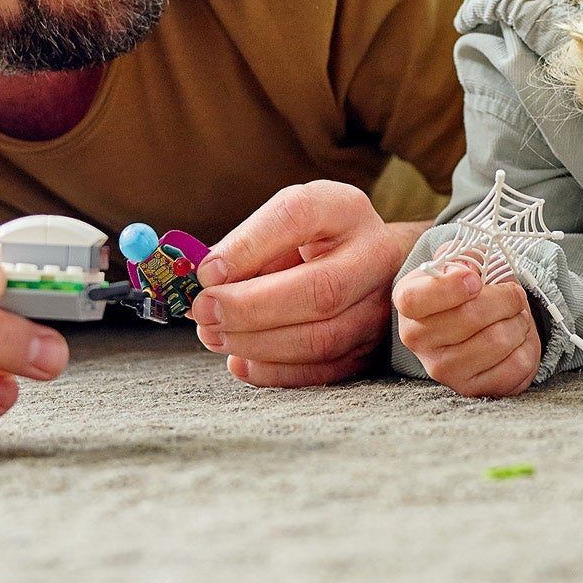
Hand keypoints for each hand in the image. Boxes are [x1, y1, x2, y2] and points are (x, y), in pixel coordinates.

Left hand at [189, 181, 415, 387]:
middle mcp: (374, 254)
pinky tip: (241, 361)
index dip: (249, 246)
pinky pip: (324, 371)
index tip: (207, 271)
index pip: (298, 216)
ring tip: (215, 335)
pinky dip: (275, 372)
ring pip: (323, 338)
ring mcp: (378, 306)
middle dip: (251, 308)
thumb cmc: (312, 240)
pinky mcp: (372, 348)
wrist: (367, 263)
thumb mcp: (281, 225)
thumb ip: (246, 246)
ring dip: (257, 343)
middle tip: (205, 312)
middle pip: (320, 290)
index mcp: (344, 209)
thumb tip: (204, 280)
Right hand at [393, 252, 540, 397]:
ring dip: (519, 322)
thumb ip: (465, 257)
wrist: (478, 322)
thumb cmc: (469, 288)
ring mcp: (442, 369)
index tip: (476, 280)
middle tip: (514, 295)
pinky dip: (527, 346)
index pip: (416, 299)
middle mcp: (417, 339)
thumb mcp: (463, 262)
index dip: (450, 288)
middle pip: (470, 317)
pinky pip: (516, 365)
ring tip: (515, 316)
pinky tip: (517, 339)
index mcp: (408, 301)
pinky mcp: (470, 388)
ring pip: (498, 340)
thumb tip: (470, 272)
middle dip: (505, 299)